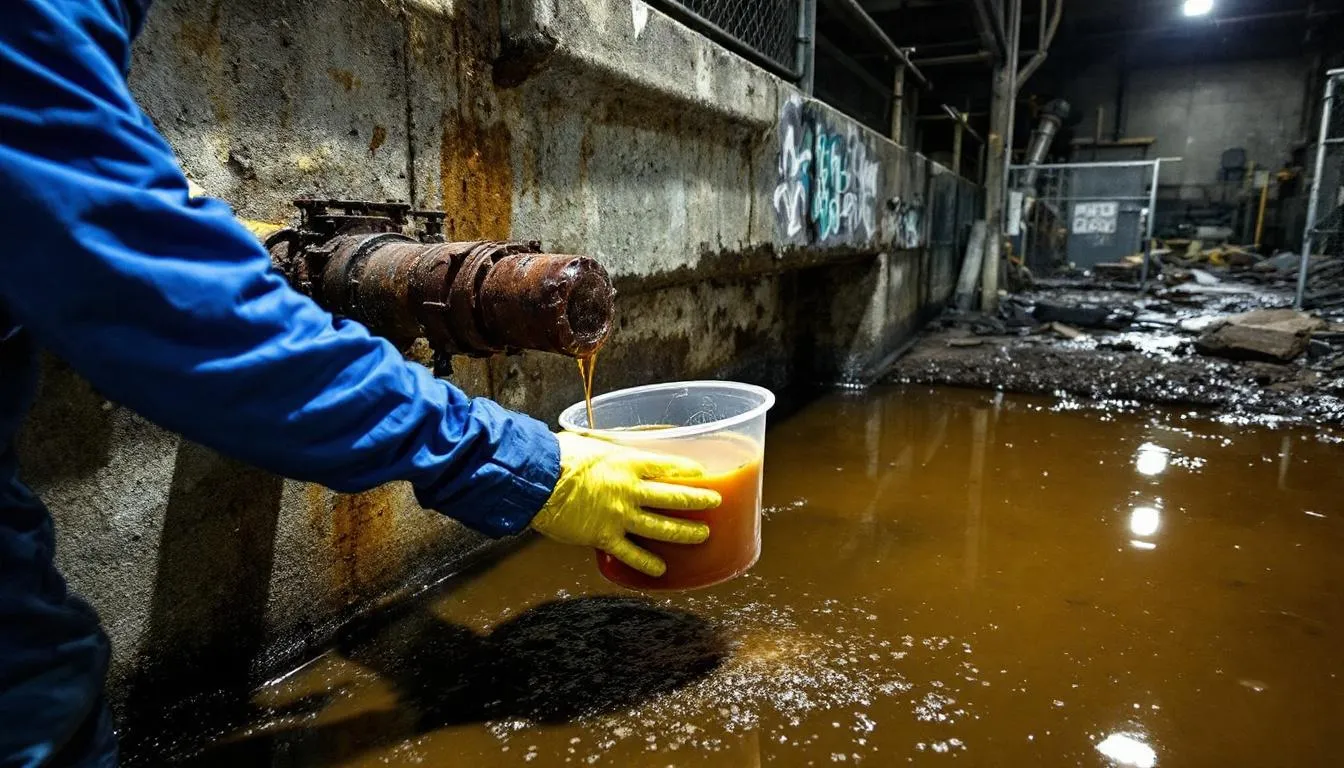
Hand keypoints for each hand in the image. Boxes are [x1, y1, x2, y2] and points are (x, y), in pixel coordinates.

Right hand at [531, 432, 719, 576]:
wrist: (536, 480)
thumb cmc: (557, 456)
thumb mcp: (589, 442)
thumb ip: (607, 448)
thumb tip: (612, 446)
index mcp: (628, 462)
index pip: (668, 466)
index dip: (688, 470)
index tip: (702, 473)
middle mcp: (630, 489)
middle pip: (674, 497)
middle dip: (699, 501)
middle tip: (716, 502)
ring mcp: (619, 515)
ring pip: (662, 527)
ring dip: (685, 533)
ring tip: (703, 535)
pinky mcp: (604, 536)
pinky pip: (631, 553)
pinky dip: (647, 563)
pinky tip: (661, 570)